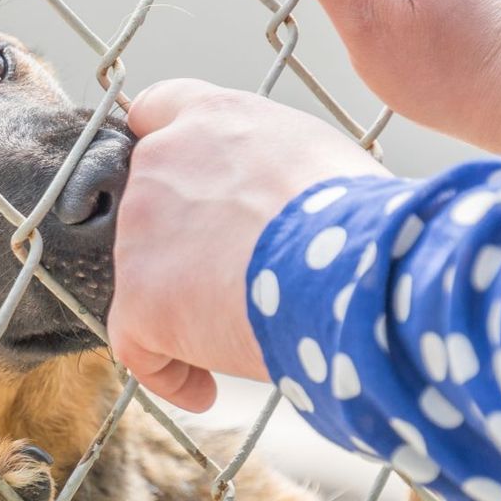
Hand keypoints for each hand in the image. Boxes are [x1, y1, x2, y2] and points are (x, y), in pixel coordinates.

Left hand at [108, 80, 387, 411]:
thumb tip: (279, 202)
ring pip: (145, 281)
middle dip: (180, 248)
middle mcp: (161, 162)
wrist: (356, 267)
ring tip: (244, 337)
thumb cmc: (364, 216)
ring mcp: (140, 232)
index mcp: (212, 116)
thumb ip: (268, 166)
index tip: (181, 188)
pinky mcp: (139, 298)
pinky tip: (205, 389)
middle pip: (148, 207)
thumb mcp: (316, 157)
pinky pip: (135, 344)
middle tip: (234, 284)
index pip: (157, 111)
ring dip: (183, 313)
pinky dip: (167, 371)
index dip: (163, 149)